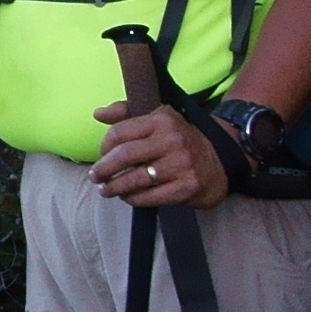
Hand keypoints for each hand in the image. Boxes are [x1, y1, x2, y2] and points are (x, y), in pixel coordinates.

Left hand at [86, 97, 224, 208]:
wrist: (215, 161)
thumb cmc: (178, 140)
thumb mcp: (157, 118)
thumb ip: (126, 113)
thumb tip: (98, 113)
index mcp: (162, 120)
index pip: (120, 132)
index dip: (104, 146)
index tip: (100, 154)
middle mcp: (172, 141)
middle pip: (125, 156)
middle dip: (104, 168)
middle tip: (95, 176)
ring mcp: (180, 165)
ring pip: (135, 179)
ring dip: (114, 187)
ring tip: (105, 190)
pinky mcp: (185, 187)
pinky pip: (149, 196)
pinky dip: (133, 198)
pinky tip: (127, 197)